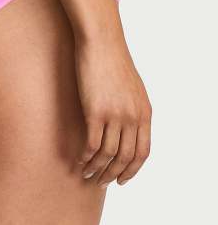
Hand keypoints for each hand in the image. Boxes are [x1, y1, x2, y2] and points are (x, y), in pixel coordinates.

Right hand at [75, 33, 151, 187]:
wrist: (101, 43)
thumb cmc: (114, 62)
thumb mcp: (133, 89)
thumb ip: (134, 110)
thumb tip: (129, 128)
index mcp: (144, 112)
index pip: (142, 152)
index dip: (132, 170)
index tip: (122, 180)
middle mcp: (133, 117)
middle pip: (125, 157)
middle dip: (113, 174)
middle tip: (102, 182)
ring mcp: (115, 115)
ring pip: (108, 154)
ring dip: (97, 169)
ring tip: (87, 174)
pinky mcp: (95, 112)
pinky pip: (92, 144)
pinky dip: (86, 157)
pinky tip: (80, 160)